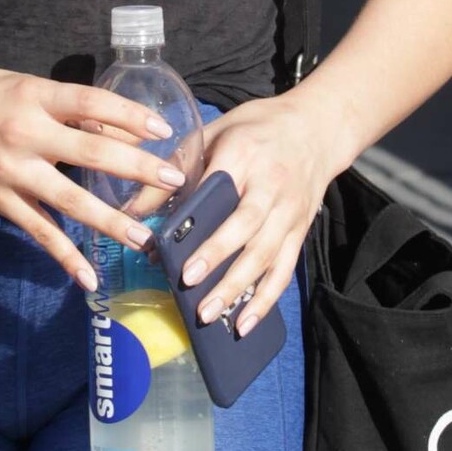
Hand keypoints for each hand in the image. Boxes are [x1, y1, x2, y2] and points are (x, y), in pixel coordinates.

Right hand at [0, 67, 190, 290]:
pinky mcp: (0, 200)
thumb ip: (69, 107)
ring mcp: (12, 171)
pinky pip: (39, 231)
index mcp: (35, 97)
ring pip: (69, 200)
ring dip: (109, 220)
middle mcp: (25, 133)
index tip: (163, 131)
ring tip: (143, 237)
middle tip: (173, 180)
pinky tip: (89, 277)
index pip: (91, 102)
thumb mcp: (27, 87)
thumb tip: (120, 127)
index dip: (129, 115)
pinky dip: (64, 256)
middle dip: (136, 167)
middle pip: (89, 150)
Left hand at [180, 92, 335, 335]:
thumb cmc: (255, 129)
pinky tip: (245, 323)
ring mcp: (289, 211)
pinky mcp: (300, 231)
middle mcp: (271, 184)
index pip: (218, 189)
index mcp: (244, 153)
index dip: (196, 218)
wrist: (317, 126)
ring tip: (211, 315)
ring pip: (265, 254)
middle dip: (217, 258)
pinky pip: (284, 269)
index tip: (170, 246)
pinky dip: (266, 299)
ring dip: (239, 288)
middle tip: (188, 284)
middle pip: (246, 227)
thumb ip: (176, 166)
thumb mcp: (214, 132)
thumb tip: (135, 207)